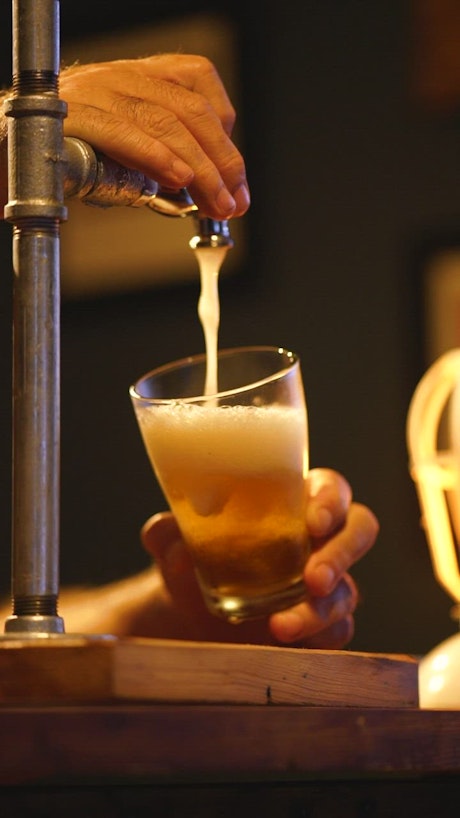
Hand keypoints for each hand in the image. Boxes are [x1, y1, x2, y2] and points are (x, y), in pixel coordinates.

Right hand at [59, 54, 249, 219]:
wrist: (5, 156)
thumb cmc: (64, 158)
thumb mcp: (125, 156)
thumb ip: (165, 166)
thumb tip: (214, 196)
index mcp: (136, 77)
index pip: (197, 80)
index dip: (225, 131)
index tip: (236, 180)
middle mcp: (117, 75)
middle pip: (188, 108)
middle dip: (221, 160)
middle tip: (233, 202)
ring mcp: (93, 90)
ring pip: (163, 120)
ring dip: (199, 168)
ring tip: (215, 203)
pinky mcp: (70, 115)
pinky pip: (121, 130)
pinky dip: (155, 155)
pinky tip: (178, 178)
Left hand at [140, 468, 378, 647]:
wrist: (188, 611)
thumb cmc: (193, 556)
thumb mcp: (173, 540)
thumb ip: (167, 533)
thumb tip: (168, 540)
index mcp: (293, 500)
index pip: (330, 488)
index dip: (330, 501)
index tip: (312, 521)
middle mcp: (317, 538)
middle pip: (359, 530)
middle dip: (344, 553)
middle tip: (314, 578)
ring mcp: (325, 582)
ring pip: (349, 589)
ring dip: (322, 609)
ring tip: (281, 627)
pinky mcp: (320, 623)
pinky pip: (339, 629)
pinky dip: (318, 636)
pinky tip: (286, 640)